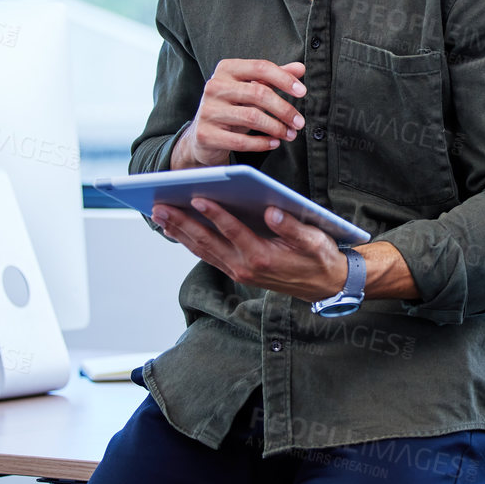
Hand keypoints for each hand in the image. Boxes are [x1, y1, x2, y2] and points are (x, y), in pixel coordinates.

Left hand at [152, 199, 346, 301]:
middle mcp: (245, 267)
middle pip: (207, 242)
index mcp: (262, 257)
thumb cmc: (320, 258)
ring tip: (160, 214)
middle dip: (182, 222)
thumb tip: (272, 212)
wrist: (324, 286)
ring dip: (179, 232)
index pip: (233, 231)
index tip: (198, 197)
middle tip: (160, 206)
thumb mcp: (314, 241)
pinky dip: (190, 241)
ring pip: (202, 250)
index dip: (216, 214)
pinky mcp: (236, 271)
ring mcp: (238, 271)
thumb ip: (292, 228)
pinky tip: (177, 228)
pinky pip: (207, 255)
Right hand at [172, 60, 306, 168]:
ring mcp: (208, 110)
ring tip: (290, 134)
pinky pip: (241, 140)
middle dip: (284, 109)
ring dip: (277, 128)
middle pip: (259, 93)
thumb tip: (300, 68)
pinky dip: (262, 143)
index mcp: (226, 69)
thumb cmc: (232, 108)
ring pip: (252, 117)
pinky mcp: (206, 134)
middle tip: (299, 122)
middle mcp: (214, 86)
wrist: (203, 136)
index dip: (284, 79)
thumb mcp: (251, 90)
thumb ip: (273, 78)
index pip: (260, 68)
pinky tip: (274, 143)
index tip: (302, 92)